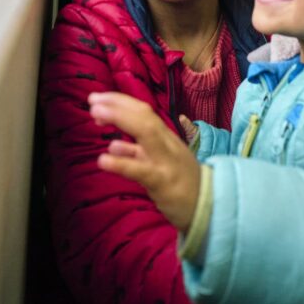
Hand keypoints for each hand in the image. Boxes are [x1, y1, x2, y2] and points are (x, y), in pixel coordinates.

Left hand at [89, 91, 200, 231]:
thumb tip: (113, 143)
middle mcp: (167, 144)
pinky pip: (140, 170)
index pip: (144, 111)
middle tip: (92, 101)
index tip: (98, 98)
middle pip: (144, 116)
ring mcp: (165, 161)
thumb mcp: (161, 161)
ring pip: (145, 133)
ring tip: (95, 116)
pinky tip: (103, 159)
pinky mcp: (163, 182)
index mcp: (165, 137)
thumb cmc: (183, 182)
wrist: (211, 205)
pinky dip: (121, 162)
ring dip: (119, 120)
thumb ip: (138, 152)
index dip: (121, 102)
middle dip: (118, 105)